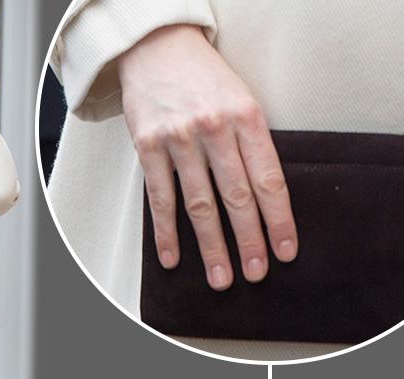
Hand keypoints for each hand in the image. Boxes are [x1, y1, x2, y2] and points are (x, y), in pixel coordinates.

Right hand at [118, 24, 297, 290]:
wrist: (156, 47)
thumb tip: (262, 199)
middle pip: (237, 197)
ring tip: (220, 277)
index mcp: (247, 116)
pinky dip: (165, 232)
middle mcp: (214, 128)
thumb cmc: (204, 78)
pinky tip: (172, 258)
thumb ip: (251, 143)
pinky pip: (159, 198)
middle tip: (255, 273)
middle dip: (249, 241)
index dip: (279, 220)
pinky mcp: (147, 146)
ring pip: (199, 204)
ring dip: (211, 246)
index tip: (285, 252)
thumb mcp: (241, 99)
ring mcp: (178, 138)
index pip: (269, 179)